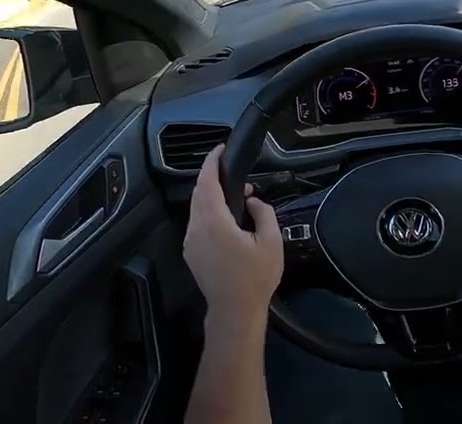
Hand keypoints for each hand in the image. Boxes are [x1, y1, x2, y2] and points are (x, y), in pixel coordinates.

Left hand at [183, 145, 283, 326]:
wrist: (234, 311)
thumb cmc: (255, 278)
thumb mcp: (271, 242)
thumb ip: (264, 213)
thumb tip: (254, 201)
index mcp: (214, 222)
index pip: (207, 182)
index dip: (212, 162)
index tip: (220, 150)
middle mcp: (196, 228)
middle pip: (198, 193)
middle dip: (213, 178)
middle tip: (235, 174)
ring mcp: (190, 242)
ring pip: (196, 208)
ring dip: (212, 197)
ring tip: (236, 197)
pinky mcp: (191, 252)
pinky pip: (197, 223)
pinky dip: (209, 212)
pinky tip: (228, 220)